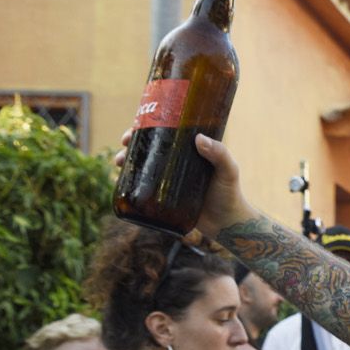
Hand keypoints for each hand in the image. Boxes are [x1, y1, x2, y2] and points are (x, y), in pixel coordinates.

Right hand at [112, 129, 256, 241]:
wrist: (227, 224)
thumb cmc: (231, 194)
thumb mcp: (228, 171)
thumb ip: (220, 154)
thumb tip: (198, 138)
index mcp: (192, 149)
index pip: (167, 132)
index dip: (149, 126)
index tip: (136, 125)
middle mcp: (179, 161)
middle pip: (151, 146)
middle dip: (133, 141)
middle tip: (124, 143)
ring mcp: (170, 179)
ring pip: (144, 164)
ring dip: (127, 159)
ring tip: (118, 162)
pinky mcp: (164, 195)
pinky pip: (144, 184)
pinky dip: (131, 180)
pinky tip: (121, 178)